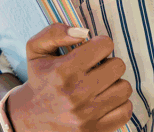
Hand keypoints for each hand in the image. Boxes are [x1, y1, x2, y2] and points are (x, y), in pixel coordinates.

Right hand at [7, 23, 133, 131]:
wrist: (28, 120)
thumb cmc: (39, 80)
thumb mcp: (36, 50)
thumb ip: (55, 32)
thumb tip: (83, 32)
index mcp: (63, 71)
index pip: (105, 45)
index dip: (100, 45)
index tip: (92, 52)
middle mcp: (76, 94)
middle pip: (118, 66)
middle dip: (109, 64)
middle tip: (96, 70)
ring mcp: (86, 116)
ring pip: (125, 88)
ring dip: (115, 84)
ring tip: (101, 86)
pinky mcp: (94, 131)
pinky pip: (125, 111)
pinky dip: (119, 105)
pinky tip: (105, 101)